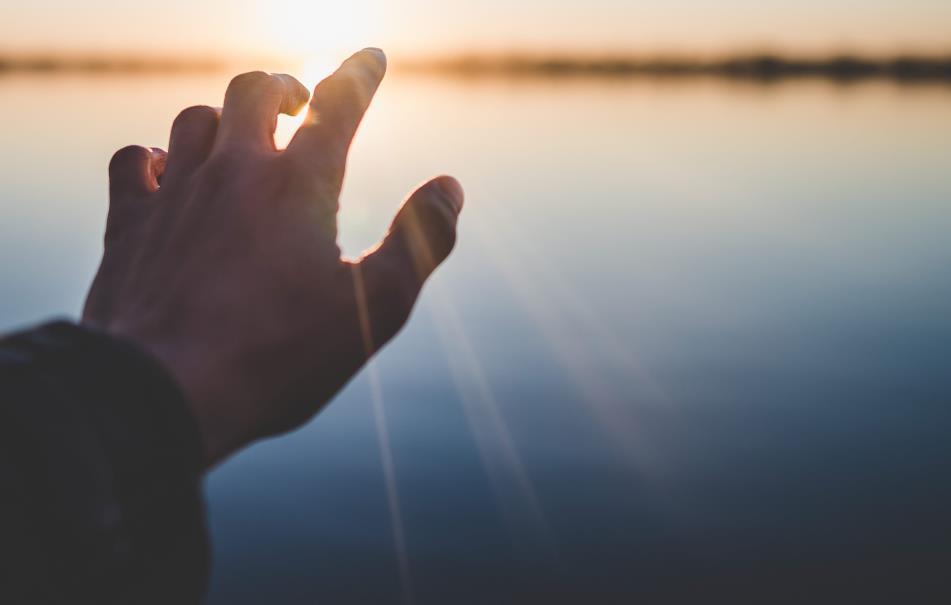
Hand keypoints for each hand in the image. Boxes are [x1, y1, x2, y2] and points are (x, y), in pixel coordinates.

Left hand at [82, 49, 463, 466]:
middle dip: (284, 87)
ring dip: (223, 118)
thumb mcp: (375, 310)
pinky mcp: (129, 224)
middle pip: (255, 90)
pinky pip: (133, 160)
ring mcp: (175, 194)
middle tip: (299, 102)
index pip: (338, 105)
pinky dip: (154, 155)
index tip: (372, 57)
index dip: (360, 74)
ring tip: (241, 138)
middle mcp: (234, 172)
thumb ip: (420, 242)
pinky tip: (167, 172)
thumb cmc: (279, 357)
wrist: (165, 393)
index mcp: (299, 186)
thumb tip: (450, 187)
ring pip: (195, 119)